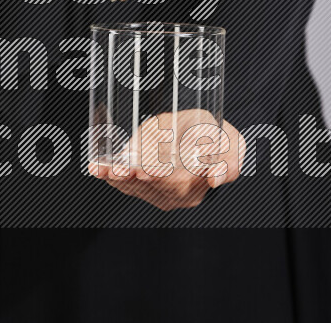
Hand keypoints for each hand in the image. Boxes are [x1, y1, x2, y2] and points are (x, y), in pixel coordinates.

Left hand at [88, 110, 245, 211]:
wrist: (209, 137)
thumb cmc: (218, 136)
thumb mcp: (232, 141)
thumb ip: (230, 160)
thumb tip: (217, 178)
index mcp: (201, 183)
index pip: (180, 184)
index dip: (161, 177)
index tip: (145, 171)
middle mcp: (181, 195)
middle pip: (153, 187)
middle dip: (132, 178)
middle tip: (116, 169)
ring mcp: (164, 195)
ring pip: (137, 187)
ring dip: (116, 178)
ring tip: (101, 168)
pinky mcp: (147, 189)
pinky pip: (128, 185)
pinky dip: (111, 176)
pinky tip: (97, 168)